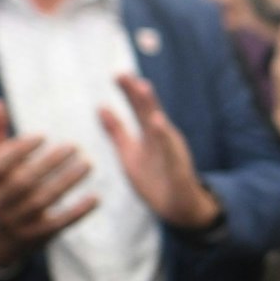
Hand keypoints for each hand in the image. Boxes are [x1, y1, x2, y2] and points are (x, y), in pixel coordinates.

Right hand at [0, 98, 97, 269]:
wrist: (0, 237)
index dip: (19, 149)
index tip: (44, 134)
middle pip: (23, 182)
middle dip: (50, 163)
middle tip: (75, 145)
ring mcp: (15, 223)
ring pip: (43, 201)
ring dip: (68, 181)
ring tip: (89, 163)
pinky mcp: (36, 236)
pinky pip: (59, 224)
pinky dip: (78, 211)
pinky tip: (96, 196)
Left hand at [99, 74, 218, 229]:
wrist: (178, 207)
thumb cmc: (154, 179)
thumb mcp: (129, 153)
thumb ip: (117, 130)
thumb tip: (100, 106)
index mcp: (151, 134)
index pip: (139, 108)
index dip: (129, 91)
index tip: (117, 73)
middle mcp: (163, 139)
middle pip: (148, 111)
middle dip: (137, 92)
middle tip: (123, 74)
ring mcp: (171, 153)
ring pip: (160, 128)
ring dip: (152, 108)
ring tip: (143, 88)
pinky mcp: (177, 171)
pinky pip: (170, 154)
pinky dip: (164, 139)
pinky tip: (158, 124)